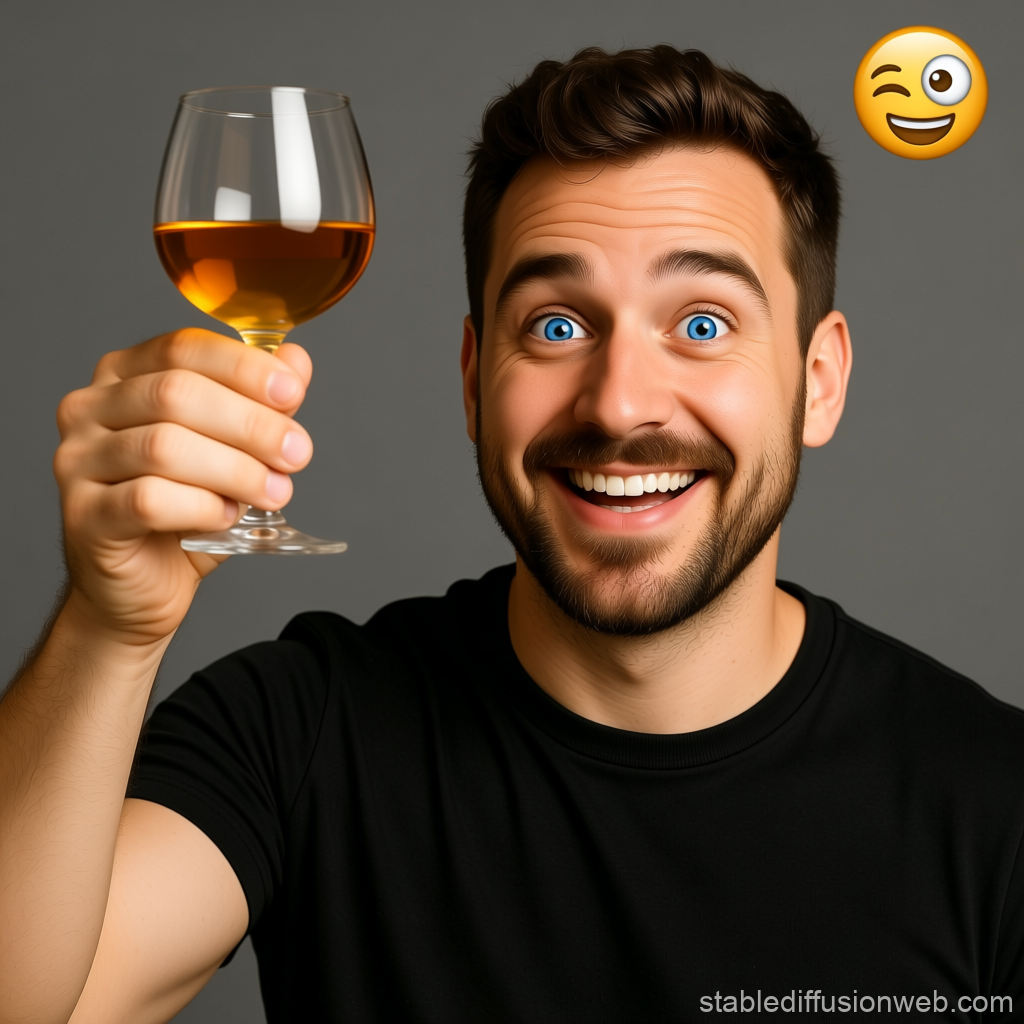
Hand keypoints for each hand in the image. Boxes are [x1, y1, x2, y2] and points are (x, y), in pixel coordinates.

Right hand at [54, 328, 312, 646]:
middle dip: (250, 424)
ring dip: (235, 469)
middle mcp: (90, 408)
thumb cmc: (187, 509)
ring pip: (164, 447)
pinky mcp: (83, 515)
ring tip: (275, 492)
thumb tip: (296, 360)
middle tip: (297, 453)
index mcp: (124, 374)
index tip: (293, 394)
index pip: (183, 348)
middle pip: (176, 394)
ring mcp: (77, 461)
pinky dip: (202, 506)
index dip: (244, 367)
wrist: (145, 583)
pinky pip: (147, 500)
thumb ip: (260, 402)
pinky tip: (228, 515)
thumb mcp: (234, 450)